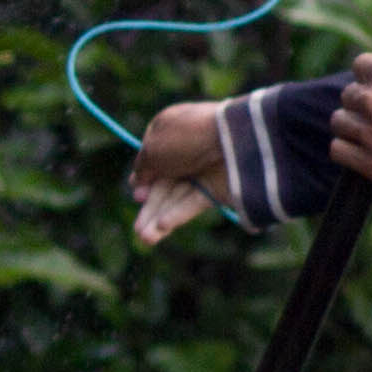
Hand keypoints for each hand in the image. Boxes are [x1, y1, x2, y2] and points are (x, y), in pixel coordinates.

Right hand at [128, 101, 225, 247]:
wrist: (235, 139)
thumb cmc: (187, 137)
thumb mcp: (153, 149)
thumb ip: (142, 167)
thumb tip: (136, 183)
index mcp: (171, 133)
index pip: (153, 160)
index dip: (143, 181)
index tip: (138, 195)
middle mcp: (187, 153)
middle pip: (163, 185)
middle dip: (150, 209)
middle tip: (139, 232)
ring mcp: (203, 172)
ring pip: (176, 198)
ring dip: (159, 217)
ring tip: (145, 238)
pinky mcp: (218, 189)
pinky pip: (193, 202)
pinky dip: (178, 214)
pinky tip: (162, 227)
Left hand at [328, 55, 371, 198]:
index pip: (360, 65)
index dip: (369, 77)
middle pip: (349, 95)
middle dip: (362, 105)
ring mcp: (367, 130)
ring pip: (339, 121)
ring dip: (352, 127)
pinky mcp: (366, 160)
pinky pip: (337, 149)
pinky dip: (347, 151)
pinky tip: (362, 152)